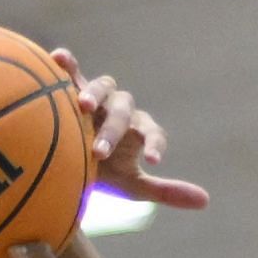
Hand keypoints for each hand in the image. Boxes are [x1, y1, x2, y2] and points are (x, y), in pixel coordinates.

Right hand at [0, 3, 205, 209]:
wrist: (71, 161)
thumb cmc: (105, 173)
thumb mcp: (132, 186)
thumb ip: (164, 190)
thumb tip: (205, 201)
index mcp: (135, 128)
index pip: (150, 130)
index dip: (153, 142)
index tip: (153, 161)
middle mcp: (116, 106)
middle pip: (122, 108)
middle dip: (113, 128)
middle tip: (98, 150)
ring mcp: (91, 94)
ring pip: (97, 84)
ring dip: (90, 90)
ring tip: (80, 104)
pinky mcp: (65, 87)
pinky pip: (64, 68)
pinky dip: (59, 59)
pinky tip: (51, 56)